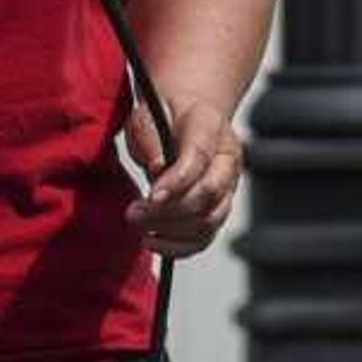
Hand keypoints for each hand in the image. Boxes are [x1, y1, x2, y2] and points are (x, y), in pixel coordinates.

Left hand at [123, 93, 244, 257]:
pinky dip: (179, 248)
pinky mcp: (218, 209)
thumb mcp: (147, 114)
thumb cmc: (161, 116)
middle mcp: (228, 158)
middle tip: (133, 213)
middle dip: (167, 211)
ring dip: (171, 231)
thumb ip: (151, 138)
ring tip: (140, 226)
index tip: (150, 197)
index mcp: (211, 126)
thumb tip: (158, 169)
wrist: (184, 117)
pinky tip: (153, 241)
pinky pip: (205, 238)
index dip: (176, 182)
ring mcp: (228, 186)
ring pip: (209, 221)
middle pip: (208, 194)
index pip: (199, 159)